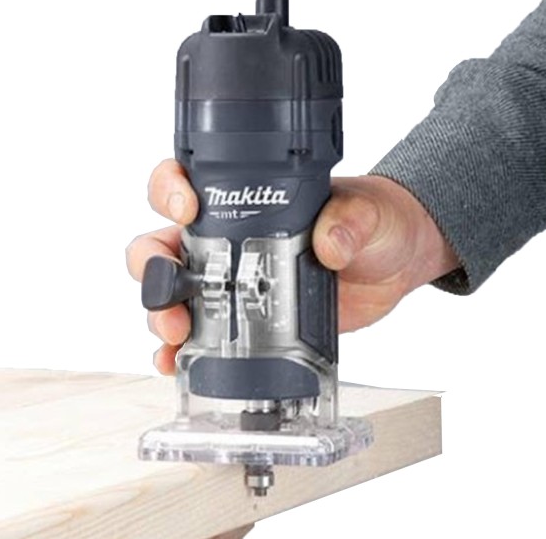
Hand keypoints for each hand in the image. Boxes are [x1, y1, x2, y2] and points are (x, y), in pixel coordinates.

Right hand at [126, 159, 457, 373]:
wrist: (394, 261)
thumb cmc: (374, 222)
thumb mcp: (366, 213)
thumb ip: (350, 220)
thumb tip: (329, 243)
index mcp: (247, 199)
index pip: (187, 183)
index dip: (169, 190)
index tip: (186, 208)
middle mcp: (229, 238)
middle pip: (162, 246)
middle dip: (152, 268)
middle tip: (170, 288)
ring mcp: (236, 281)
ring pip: (173, 294)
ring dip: (161, 314)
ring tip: (177, 332)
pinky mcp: (250, 319)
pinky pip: (203, 335)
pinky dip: (184, 352)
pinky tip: (182, 362)